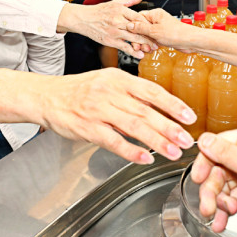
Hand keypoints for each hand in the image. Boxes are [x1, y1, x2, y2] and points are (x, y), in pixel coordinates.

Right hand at [42, 67, 196, 163]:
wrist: (48, 96)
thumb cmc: (81, 90)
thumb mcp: (107, 82)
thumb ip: (132, 94)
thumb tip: (162, 108)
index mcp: (118, 78)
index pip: (152, 90)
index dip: (173, 104)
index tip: (189, 116)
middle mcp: (109, 92)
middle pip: (145, 110)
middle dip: (169, 127)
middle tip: (187, 139)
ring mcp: (97, 110)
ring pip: (133, 126)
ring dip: (156, 141)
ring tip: (173, 152)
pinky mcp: (87, 128)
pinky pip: (113, 141)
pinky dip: (131, 151)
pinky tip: (145, 158)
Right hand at [65, 0, 157, 56]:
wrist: (83, 19)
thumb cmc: (99, 11)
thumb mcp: (115, 2)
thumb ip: (130, 0)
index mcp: (121, 10)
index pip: (139, 18)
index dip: (149, 24)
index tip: (156, 28)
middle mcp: (118, 21)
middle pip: (138, 29)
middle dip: (149, 36)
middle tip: (158, 41)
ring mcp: (114, 31)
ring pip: (133, 39)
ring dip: (144, 45)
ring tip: (152, 49)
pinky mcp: (110, 41)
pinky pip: (124, 47)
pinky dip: (133, 52)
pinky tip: (140, 54)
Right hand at [129, 8, 192, 50]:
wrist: (190, 42)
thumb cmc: (177, 33)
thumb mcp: (155, 31)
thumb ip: (141, 28)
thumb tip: (129, 25)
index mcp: (154, 14)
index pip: (138, 18)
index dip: (132, 27)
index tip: (129, 35)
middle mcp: (156, 20)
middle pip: (141, 28)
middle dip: (139, 38)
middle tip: (137, 46)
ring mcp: (159, 28)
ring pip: (146, 36)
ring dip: (145, 43)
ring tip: (146, 49)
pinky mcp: (162, 36)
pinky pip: (152, 40)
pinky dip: (150, 45)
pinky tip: (151, 50)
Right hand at [191, 126, 236, 231]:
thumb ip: (227, 154)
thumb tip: (204, 140)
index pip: (217, 146)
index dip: (205, 164)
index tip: (197, 179)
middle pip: (219, 169)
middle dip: (212, 190)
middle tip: (208, 207)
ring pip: (226, 186)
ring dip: (221, 202)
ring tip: (221, 216)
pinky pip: (236, 197)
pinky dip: (230, 209)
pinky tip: (225, 220)